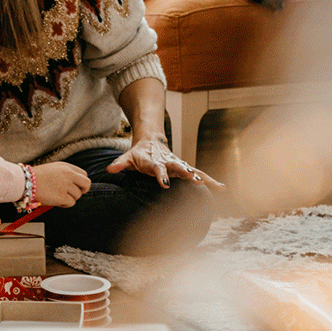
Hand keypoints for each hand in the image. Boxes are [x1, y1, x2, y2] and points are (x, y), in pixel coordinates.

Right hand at [32, 162, 90, 207]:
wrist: (25, 182)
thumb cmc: (35, 176)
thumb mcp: (53, 168)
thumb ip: (66, 173)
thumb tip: (75, 183)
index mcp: (66, 167)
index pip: (84, 175)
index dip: (81, 182)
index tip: (76, 186)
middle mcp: (68, 175)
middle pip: (86, 184)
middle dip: (82, 190)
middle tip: (74, 193)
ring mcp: (66, 186)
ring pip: (77, 196)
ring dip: (69, 198)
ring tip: (58, 196)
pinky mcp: (62, 197)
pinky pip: (71, 203)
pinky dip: (64, 204)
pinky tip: (56, 200)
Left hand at [105, 137, 223, 190]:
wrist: (150, 142)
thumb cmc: (138, 154)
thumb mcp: (127, 158)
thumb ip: (119, 163)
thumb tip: (109, 169)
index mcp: (154, 161)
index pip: (157, 168)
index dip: (160, 175)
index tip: (164, 183)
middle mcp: (168, 162)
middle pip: (178, 167)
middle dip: (186, 173)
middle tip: (194, 179)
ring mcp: (178, 164)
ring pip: (192, 170)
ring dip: (202, 177)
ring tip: (215, 186)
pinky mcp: (184, 168)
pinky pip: (199, 174)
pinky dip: (210, 180)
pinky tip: (222, 188)